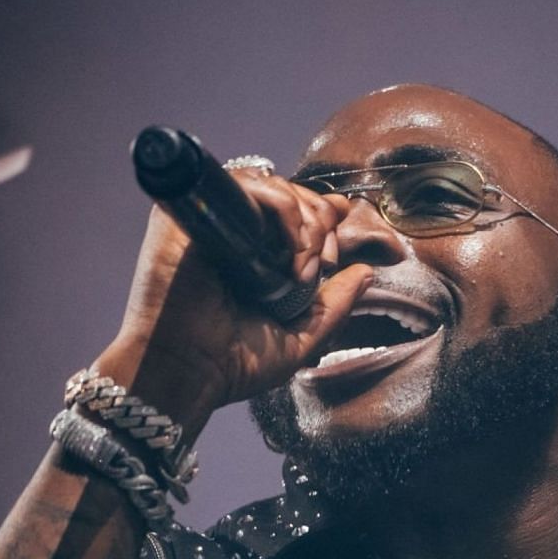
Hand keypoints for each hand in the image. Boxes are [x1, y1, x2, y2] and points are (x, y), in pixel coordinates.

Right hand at [97, 165, 374, 426]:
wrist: (190, 373)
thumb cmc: (234, 364)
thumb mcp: (301, 337)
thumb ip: (335, 305)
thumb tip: (367, 270)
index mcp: (251, 253)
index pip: (294, 209)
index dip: (325, 220)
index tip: (337, 257)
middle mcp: (229, 231)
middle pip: (289, 192)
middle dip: (321, 223)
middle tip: (324, 265)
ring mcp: (210, 219)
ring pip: (273, 185)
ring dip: (305, 219)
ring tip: (305, 266)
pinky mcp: (190, 213)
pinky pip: (247, 185)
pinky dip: (282, 209)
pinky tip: (290, 251)